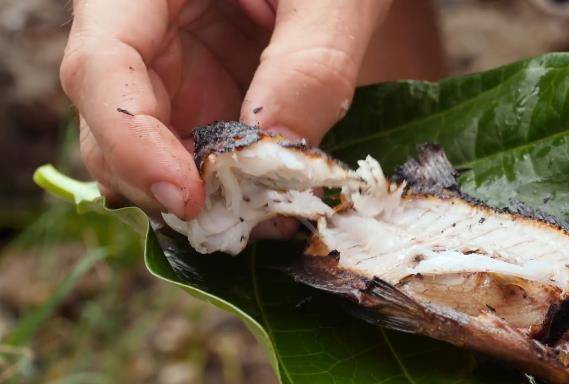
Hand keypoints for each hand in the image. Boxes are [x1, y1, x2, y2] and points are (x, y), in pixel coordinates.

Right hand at [60, 0, 398, 219]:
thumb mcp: (332, 0)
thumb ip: (307, 65)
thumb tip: (275, 154)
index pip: (101, 64)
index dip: (131, 138)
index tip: (187, 196)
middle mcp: (142, 35)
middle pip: (111, 121)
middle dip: (159, 183)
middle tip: (229, 224)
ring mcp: (171, 75)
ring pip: (147, 153)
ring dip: (192, 197)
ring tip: (258, 217)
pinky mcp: (203, 105)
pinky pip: (194, 159)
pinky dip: (223, 191)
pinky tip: (265, 203)